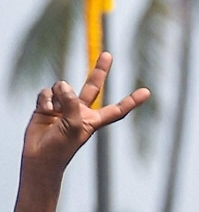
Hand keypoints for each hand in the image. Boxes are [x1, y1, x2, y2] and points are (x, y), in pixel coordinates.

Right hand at [22, 52, 149, 171]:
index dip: (131, 101)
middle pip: (93, 86)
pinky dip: (45, 99)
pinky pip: (47, 92)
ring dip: (58, 96)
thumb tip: (64, 84)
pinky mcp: (47, 105)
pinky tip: (44, 110)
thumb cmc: (61, 147)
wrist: (39, 157)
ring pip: (63, 87)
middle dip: (100, 70)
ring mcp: (64, 107)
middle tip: (108, 54)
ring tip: (54, 111)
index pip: (117, 109)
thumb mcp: (74, 125)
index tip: (147, 92)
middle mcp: (80, 110)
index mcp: (94, 120)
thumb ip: (72, 103)